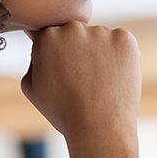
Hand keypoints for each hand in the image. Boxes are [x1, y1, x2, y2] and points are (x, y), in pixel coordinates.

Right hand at [21, 21, 142, 157]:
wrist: (98, 128)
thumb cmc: (63, 112)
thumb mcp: (31, 86)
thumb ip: (33, 57)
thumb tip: (37, 37)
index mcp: (47, 36)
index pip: (53, 35)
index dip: (60, 56)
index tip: (65, 74)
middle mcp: (73, 28)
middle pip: (77, 33)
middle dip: (80, 50)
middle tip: (84, 79)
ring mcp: (101, 32)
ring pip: (100, 38)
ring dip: (101, 52)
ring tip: (100, 82)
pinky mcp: (125, 39)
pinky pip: (121, 42)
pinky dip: (121, 56)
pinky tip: (115, 77)